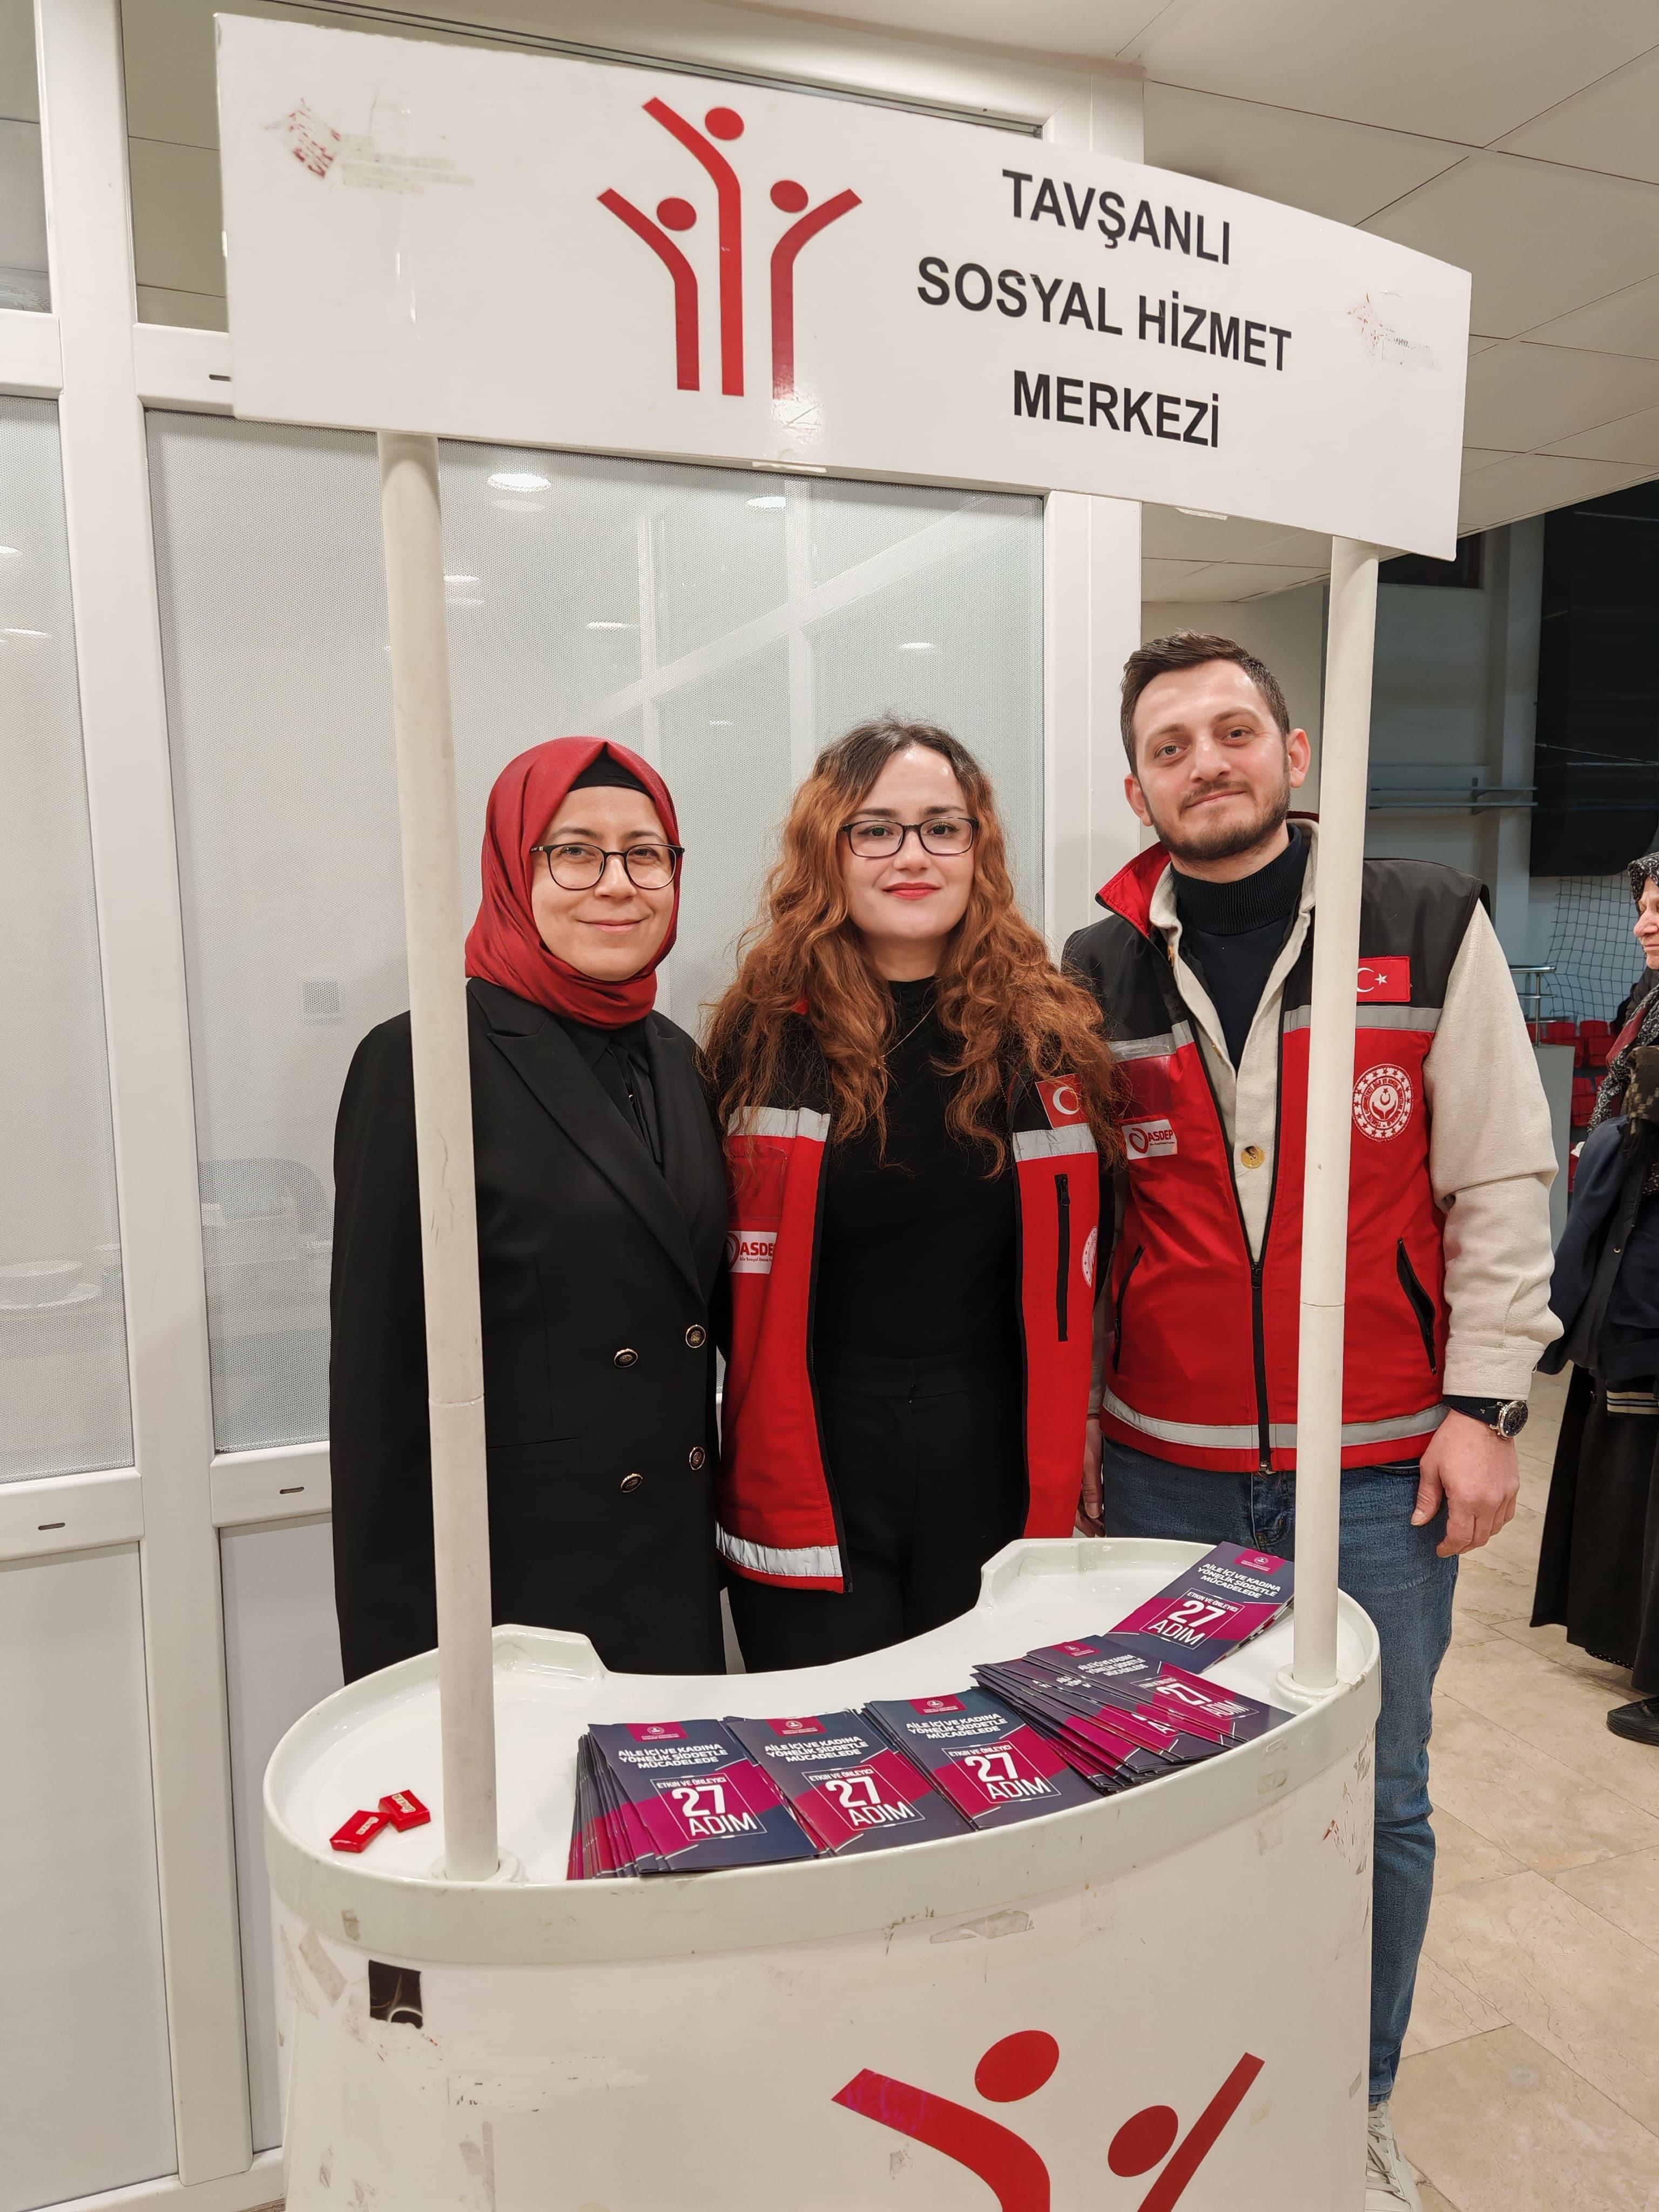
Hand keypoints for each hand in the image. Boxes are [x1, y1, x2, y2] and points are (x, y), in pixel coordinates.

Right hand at [1076, 1413, 1104, 1536]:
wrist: (1090, 1415)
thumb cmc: (1085, 1434)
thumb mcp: (1090, 1464)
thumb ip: (1092, 1488)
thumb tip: (1094, 1511)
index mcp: (1067, 1480)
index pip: (1072, 1510)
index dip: (1083, 1524)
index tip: (1095, 1532)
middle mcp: (1070, 1479)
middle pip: (1077, 1508)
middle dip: (1089, 1521)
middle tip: (1102, 1530)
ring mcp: (1076, 1474)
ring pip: (1082, 1500)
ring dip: (1092, 1511)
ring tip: (1104, 1521)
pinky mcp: (1084, 1468)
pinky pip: (1086, 1489)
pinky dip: (1094, 1499)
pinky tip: (1102, 1504)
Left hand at [1412, 1410, 1518, 1556]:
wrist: (1481, 1417)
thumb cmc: (1454, 1439)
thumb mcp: (1431, 1467)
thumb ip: (1426, 1499)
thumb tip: (1418, 1521)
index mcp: (1466, 1499)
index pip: (1459, 1537)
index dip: (1448, 1548)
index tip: (1440, 1549)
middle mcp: (1489, 1502)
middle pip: (1479, 1538)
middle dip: (1462, 1546)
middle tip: (1450, 1544)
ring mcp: (1504, 1496)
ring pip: (1495, 1530)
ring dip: (1479, 1536)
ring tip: (1465, 1533)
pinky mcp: (1513, 1488)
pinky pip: (1506, 1516)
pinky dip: (1494, 1523)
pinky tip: (1483, 1519)